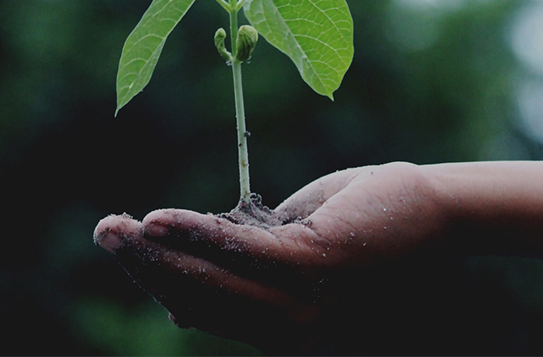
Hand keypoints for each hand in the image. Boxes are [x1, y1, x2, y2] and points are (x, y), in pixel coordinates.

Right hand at [93, 162, 449, 352]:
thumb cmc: (370, 225)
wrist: (439, 212)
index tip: (128, 253)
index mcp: (289, 331)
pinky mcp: (317, 265)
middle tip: (102, 232)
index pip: (209, 312)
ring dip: (156, 253)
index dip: (161, 284)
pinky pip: (242, 252)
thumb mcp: (297, 252)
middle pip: (201, 301)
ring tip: (113, 227)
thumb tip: (186, 293)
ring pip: (212, 280)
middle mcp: (294, 331)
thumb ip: (248, 270)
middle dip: (146, 269)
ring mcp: (306, 303)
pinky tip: (158, 221)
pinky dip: (196, 235)